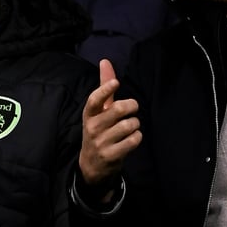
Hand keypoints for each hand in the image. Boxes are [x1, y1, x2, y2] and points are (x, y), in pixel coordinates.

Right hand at [78, 59, 141, 197]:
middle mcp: (92, 128)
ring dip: (135, 124)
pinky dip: (137, 137)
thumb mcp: (98, 111)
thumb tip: (105, 61)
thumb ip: (104, 87)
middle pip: (118, 110)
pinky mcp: (111, 156)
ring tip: (132, 126)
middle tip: (133, 108)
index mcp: (89, 114)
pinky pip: (133, 140)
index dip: (105, 89)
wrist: (91, 165)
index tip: (116, 82)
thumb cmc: (98, 130)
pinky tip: (133, 138)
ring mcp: (101, 143)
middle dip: (132, 106)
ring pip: (128, 125)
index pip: (94, 100)